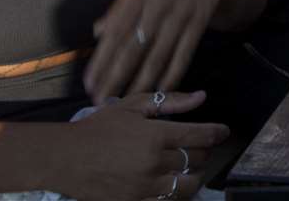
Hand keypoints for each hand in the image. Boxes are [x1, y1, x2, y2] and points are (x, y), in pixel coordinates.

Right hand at [57, 90, 227, 200]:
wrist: (64, 158)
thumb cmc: (98, 128)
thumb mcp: (133, 106)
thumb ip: (170, 102)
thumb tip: (201, 97)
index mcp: (155, 135)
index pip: (201, 136)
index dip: (217, 133)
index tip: (223, 132)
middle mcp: (153, 163)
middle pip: (196, 160)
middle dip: (202, 152)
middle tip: (197, 147)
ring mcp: (144, 187)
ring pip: (187, 186)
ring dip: (193, 176)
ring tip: (187, 168)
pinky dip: (174, 194)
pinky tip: (170, 184)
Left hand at [85, 0, 225, 103]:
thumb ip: (118, 7)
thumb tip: (98, 32)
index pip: (114, 34)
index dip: (101, 61)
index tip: (89, 83)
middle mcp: (157, 6)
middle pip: (133, 48)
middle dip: (116, 77)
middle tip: (103, 101)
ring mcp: (179, 15)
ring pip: (158, 55)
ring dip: (141, 81)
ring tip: (127, 101)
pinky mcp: (198, 22)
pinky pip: (184, 53)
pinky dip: (173, 73)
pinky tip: (162, 89)